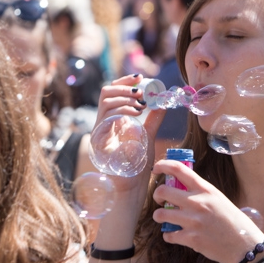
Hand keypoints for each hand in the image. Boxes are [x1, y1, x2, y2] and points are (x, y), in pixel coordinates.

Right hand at [93, 75, 165, 195]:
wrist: (131, 185)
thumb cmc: (137, 163)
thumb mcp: (149, 135)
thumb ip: (154, 119)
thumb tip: (163, 102)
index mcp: (113, 118)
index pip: (113, 92)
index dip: (125, 81)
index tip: (140, 78)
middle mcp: (104, 121)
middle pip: (106, 92)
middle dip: (124, 87)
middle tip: (142, 91)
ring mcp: (100, 129)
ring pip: (105, 101)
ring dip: (125, 97)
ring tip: (142, 105)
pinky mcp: (100, 138)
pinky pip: (107, 116)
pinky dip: (123, 110)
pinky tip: (137, 114)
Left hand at [151, 160, 263, 262]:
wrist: (244, 244)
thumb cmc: (232, 220)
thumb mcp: (218, 198)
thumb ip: (200, 192)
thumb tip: (181, 188)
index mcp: (205, 189)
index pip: (179, 169)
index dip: (163, 165)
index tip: (156, 168)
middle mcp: (197, 202)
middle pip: (163, 191)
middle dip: (156, 195)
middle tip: (160, 200)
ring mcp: (193, 221)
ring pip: (160, 214)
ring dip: (159, 216)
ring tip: (164, 218)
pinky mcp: (191, 239)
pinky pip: (168, 235)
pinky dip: (169, 236)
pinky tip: (175, 235)